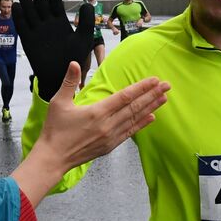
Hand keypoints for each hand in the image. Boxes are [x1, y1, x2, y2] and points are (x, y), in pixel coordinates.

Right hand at [13, 0, 94, 99]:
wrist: (61, 78)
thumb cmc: (73, 59)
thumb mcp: (84, 39)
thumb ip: (86, 22)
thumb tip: (86, 5)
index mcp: (60, 22)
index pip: (55, 1)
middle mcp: (47, 24)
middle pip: (40, 2)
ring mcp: (37, 31)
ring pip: (30, 11)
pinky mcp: (28, 41)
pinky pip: (22, 27)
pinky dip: (19, 17)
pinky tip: (16, 6)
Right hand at [15, 62, 168, 207]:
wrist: (53, 158)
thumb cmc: (54, 130)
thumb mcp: (58, 103)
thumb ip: (69, 82)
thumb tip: (73, 63)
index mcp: (97, 112)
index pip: (125, 96)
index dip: (141, 87)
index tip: (154, 80)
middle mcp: (108, 124)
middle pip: (135, 107)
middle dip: (152, 95)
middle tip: (167, 85)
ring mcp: (110, 136)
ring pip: (135, 119)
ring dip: (151, 107)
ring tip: (164, 98)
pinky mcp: (110, 146)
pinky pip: (130, 132)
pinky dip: (142, 124)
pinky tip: (151, 117)